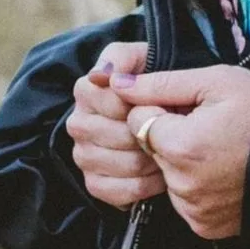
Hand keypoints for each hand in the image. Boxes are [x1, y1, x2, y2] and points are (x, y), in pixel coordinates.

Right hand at [66, 41, 166, 209]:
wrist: (170, 114)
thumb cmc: (156, 83)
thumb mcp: (144, 58)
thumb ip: (123, 57)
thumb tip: (102, 74)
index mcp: (87, 90)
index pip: (106, 99)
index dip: (134, 104)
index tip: (156, 104)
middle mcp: (79, 122)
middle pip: (107, 134)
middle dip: (141, 134)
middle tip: (166, 132)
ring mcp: (84, 154)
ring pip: (111, 163)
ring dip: (145, 161)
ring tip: (166, 153)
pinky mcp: (94, 182)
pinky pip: (111, 191)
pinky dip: (139, 186)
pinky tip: (158, 175)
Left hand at [114, 66, 249, 240]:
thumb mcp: (217, 82)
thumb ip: (162, 82)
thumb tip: (116, 82)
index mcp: (180, 146)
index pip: (139, 122)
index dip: (162, 108)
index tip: (191, 107)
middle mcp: (181, 185)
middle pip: (152, 151)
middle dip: (171, 135)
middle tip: (209, 126)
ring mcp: (193, 211)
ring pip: (167, 177)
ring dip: (182, 162)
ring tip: (219, 149)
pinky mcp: (205, 226)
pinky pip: (185, 201)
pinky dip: (197, 186)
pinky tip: (223, 171)